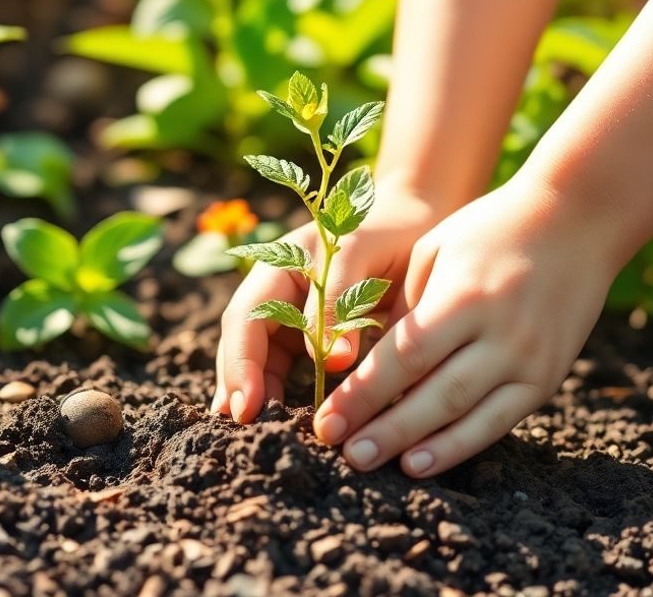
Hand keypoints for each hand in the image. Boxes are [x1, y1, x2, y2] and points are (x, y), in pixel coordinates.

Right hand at [212, 182, 446, 422]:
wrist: (415, 220)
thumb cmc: (389, 228)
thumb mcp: (361, 252)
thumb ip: (339, 300)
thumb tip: (331, 363)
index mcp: (278, 266)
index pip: (247, 318)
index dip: (242, 363)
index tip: (247, 406)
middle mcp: (276, 293)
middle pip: (244, 342)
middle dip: (238, 384)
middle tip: (240, 427)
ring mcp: (291, 314)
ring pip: (261, 358)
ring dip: (254, 393)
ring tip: (249, 433)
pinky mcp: (311, 335)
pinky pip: (288, 366)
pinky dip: (281, 392)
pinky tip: (279, 419)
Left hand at [312, 175, 618, 477]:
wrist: (578, 219)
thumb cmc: (492, 227)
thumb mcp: (435, 250)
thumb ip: (406, 307)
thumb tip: (371, 363)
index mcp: (464, 296)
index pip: (404, 357)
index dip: (362, 394)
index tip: (327, 420)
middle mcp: (500, 333)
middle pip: (432, 393)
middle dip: (383, 428)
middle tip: (343, 453)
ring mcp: (530, 359)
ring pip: (466, 415)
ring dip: (416, 445)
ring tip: (371, 464)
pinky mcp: (548, 377)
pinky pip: (500, 421)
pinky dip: (461, 445)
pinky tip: (423, 462)